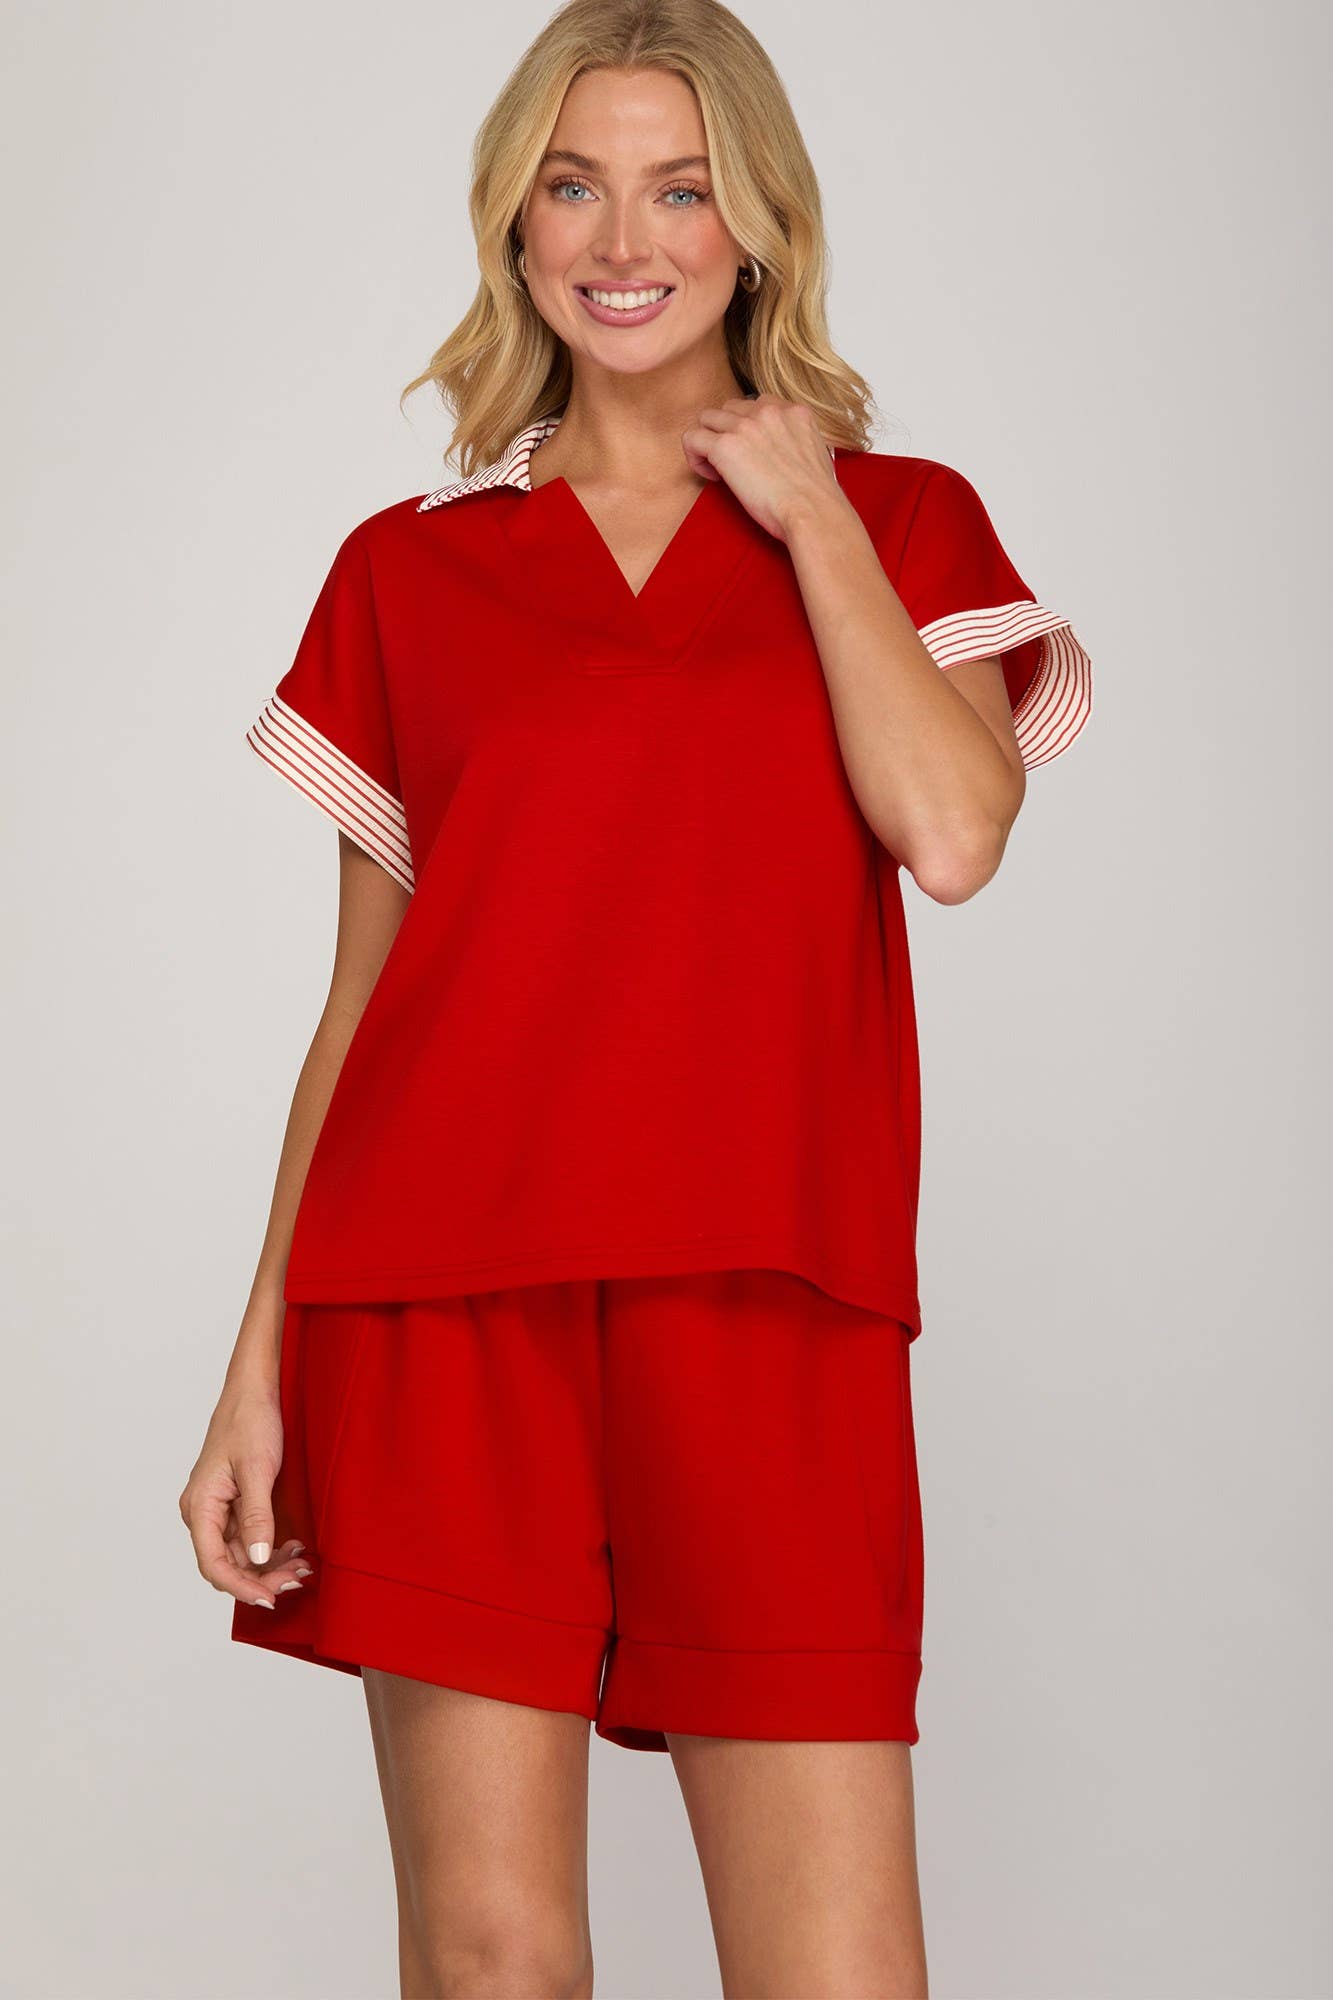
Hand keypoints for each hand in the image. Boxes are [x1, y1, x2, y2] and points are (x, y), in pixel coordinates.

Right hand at [178, 1382, 312, 1608]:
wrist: (253, 1391)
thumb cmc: (249, 1421)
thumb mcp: (257, 1469)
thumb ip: (257, 1515)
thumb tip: (258, 1558)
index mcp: (199, 1507)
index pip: (213, 1564)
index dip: (241, 1587)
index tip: (270, 1599)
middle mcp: (203, 1513)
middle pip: (229, 1564)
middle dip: (263, 1578)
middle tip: (298, 1579)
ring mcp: (218, 1510)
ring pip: (242, 1554)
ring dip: (270, 1566)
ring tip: (302, 1567)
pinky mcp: (234, 1504)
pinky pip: (250, 1537)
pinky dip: (271, 1547)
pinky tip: (294, 1548)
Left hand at [680, 394, 848, 543]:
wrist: (812, 511)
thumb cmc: (817, 497)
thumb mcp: (816, 453)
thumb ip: (796, 440)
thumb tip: (779, 451)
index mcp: (793, 411)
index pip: (757, 404)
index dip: (748, 428)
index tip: (752, 452)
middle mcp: (768, 410)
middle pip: (730, 408)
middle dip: (727, 432)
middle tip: (734, 462)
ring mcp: (744, 425)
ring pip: (707, 418)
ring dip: (709, 441)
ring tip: (719, 469)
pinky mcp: (725, 446)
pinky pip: (692, 438)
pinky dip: (694, 456)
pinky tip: (711, 476)